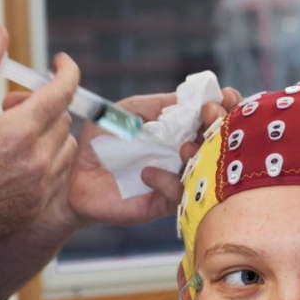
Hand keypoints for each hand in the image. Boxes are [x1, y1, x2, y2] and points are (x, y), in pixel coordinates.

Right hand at [0, 26, 77, 249]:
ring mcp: (38, 189)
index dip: (67, 71)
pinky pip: (57, 179)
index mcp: (18, 131)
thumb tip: (0, 31)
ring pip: (65, 150)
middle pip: (63, 120)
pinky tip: (15, 164)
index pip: (63, 92)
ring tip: (14, 138)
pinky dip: (46, 165)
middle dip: (45, 106)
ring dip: (49, 136)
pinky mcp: (35, 210)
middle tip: (12, 108)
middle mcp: (36, 161)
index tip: (62, 62)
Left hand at [0, 79, 241, 228]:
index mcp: (179, 130)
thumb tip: (188, 99)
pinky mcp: (163, 203)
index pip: (215, 117)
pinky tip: (147, 173)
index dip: (226, 105)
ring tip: (184, 146)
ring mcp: (177, 179)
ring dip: (201, 154)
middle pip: (221, 141)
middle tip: (210, 117)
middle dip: (221, 125)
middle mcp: (184, 154)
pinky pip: (179, 195)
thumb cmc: (100, 143)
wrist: (74, 177)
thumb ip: (153, 105)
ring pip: (207, 170)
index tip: (225, 96)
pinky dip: (168, 181)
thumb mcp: (124, 113)